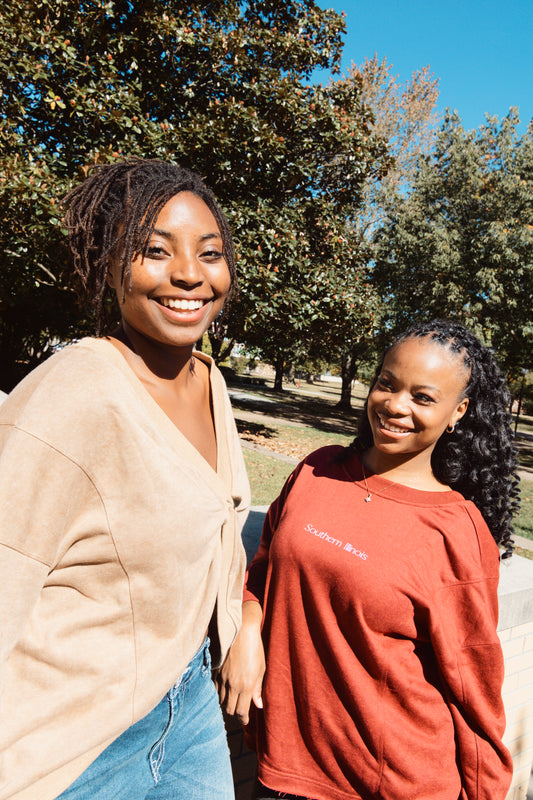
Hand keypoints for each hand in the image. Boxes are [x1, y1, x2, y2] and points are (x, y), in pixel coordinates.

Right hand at [216, 600, 264, 724]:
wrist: (241, 630)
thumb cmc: (255, 648)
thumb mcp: (261, 669)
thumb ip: (258, 689)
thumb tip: (258, 705)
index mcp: (246, 685)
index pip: (241, 711)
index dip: (243, 718)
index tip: (246, 720)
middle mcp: (233, 685)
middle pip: (230, 709)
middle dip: (236, 712)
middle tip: (241, 710)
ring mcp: (223, 678)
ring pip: (222, 701)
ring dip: (228, 703)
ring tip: (234, 701)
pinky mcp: (216, 671)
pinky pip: (216, 689)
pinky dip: (220, 694)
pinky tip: (225, 691)